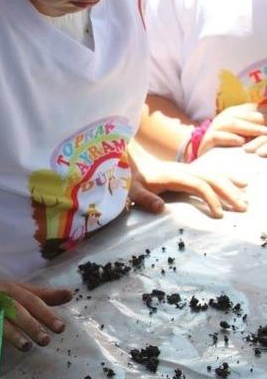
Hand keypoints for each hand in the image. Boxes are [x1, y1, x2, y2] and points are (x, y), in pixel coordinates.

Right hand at [0, 278, 71, 350]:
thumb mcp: (19, 290)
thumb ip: (44, 295)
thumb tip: (70, 294)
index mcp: (13, 289)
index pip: (32, 301)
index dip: (46, 313)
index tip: (60, 328)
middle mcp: (0, 297)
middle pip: (18, 310)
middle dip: (32, 324)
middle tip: (46, 340)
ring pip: (1, 319)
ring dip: (13, 333)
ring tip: (27, 346)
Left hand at [129, 156, 246, 217]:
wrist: (133, 165)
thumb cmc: (134, 180)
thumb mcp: (134, 190)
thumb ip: (145, 199)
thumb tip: (160, 208)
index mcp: (174, 176)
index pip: (199, 185)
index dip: (210, 198)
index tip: (219, 214)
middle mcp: (185, 170)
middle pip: (212, 179)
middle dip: (228, 193)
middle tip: (242, 208)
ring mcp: (189, 169)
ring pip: (215, 176)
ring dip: (231, 187)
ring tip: (245, 201)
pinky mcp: (190, 170)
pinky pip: (212, 173)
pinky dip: (227, 178)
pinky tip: (241, 184)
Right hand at [199, 103, 266, 156]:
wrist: (210, 155)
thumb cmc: (233, 144)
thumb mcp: (246, 132)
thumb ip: (257, 126)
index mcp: (236, 112)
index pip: (254, 108)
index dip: (265, 113)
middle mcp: (225, 117)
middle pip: (246, 115)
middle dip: (262, 120)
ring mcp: (215, 127)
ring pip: (234, 124)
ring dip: (251, 128)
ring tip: (265, 133)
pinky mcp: (208, 139)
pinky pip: (218, 136)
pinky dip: (230, 138)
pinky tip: (241, 142)